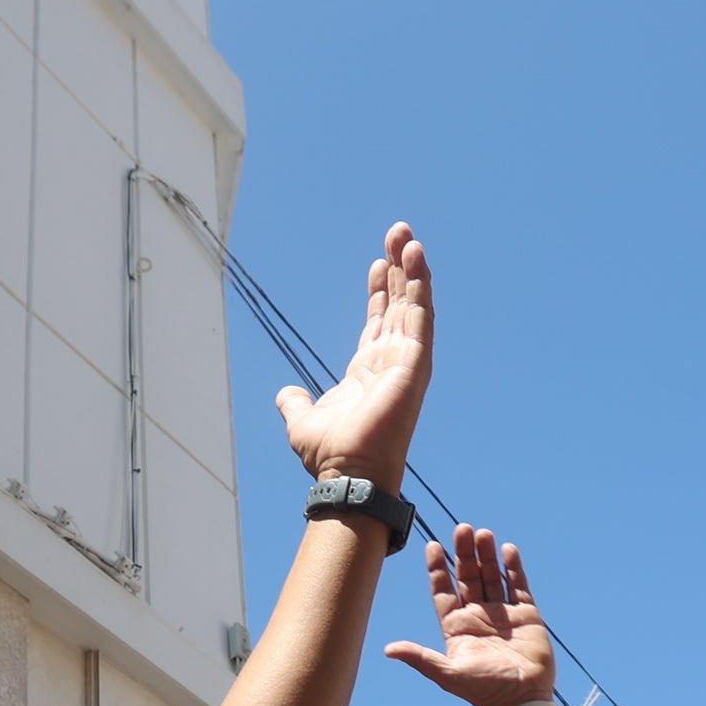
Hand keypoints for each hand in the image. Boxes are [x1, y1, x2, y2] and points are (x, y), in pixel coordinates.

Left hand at [277, 223, 430, 488]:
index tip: (378, 262)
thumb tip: (285, 393)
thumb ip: (295, 403)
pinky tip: (416, 257)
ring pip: (412, 304)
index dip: (380, 291)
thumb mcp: (301, 421)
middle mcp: (391, 361)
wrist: (346, 473)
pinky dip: (420, 286)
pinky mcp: (414, 363)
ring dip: (412, 269)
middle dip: (398, 269)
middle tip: (398, 233)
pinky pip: (419, 316)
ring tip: (407, 236)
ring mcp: (405, 361)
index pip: (378, 321)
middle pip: (397, 304)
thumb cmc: (330, 454)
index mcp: (368, 370)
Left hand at [383, 523, 552, 705]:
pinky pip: (518, 585)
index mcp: (457, 627)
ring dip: (487, 555)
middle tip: (461, 529)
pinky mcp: (526, 615)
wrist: (522, 699)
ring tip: (482, 533)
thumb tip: (388, 650)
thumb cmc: (485, 690)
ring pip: (492, 576)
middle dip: (464, 553)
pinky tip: (507, 549)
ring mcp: (502, 613)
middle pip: (468, 577)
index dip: (438, 569)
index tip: (432, 545)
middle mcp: (478, 616)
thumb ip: (421, 658)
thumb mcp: (448, 674)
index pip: (443, 591)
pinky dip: (513, 568)